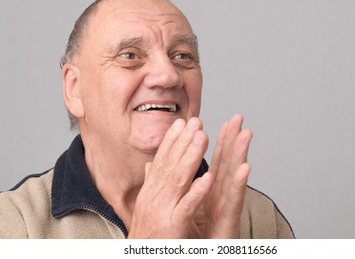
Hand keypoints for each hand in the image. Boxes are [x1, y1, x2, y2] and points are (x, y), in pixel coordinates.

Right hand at [128, 117, 213, 237]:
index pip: (161, 160)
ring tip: (203, 137)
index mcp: (150, 190)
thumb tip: (150, 163)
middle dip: (184, 141)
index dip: (172, 140)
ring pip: (179, 179)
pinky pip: (187, 207)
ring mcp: (163, 210)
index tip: (182, 122)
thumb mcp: (146, 205)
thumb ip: (152, 183)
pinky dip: (197, 192)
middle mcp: (154, 196)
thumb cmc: (146, 233)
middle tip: (196, 121)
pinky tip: (208, 178)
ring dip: (191, 157)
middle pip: (170, 164)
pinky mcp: (172, 226)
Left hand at [189, 114, 252, 237]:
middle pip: (226, 164)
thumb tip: (177, 171)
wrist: (203, 255)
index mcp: (208, 192)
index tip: (221, 122)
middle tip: (238, 118)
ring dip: (240, 155)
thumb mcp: (188, 208)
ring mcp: (225, 209)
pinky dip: (239, 185)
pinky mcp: (229, 222)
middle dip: (232, 140)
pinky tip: (245, 169)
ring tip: (245, 134)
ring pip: (233, 178)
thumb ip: (186, 188)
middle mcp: (219, 198)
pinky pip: (233, 202)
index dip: (216, 142)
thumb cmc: (195, 238)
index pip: (213, 162)